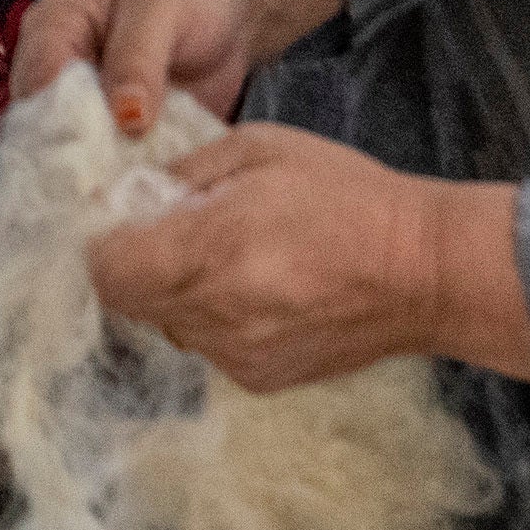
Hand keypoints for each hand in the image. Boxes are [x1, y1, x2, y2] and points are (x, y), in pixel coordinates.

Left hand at [88, 127, 529, 391]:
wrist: (426, 271)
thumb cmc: (345, 195)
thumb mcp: (256, 150)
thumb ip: (183, 175)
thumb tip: (131, 197)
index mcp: (208, 253)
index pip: (105, 271)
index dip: (103, 242)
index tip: (121, 216)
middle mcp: (215, 316)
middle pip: (129, 301)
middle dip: (138, 262)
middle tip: (176, 227)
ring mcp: (238, 357)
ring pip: (168, 324)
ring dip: (176, 290)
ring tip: (229, 254)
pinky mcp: (261, 380)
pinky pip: (208, 344)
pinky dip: (214, 315)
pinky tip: (258, 285)